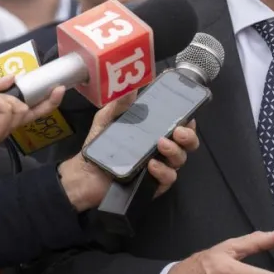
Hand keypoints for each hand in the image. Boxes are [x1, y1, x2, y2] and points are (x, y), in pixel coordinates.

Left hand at [0, 76, 63, 172]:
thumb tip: (15, 77)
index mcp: (2, 110)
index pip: (28, 103)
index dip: (43, 96)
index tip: (54, 85)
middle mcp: (7, 120)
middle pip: (35, 111)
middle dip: (49, 100)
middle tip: (58, 89)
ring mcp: (5, 127)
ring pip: (19, 107)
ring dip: (1, 99)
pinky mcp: (0, 132)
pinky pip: (7, 111)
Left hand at [60, 94, 199, 209]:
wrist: (85, 173)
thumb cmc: (100, 146)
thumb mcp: (107, 119)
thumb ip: (119, 104)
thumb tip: (132, 88)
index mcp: (155, 132)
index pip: (180, 126)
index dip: (188, 121)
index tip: (187, 115)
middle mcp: (162, 150)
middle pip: (187, 144)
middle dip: (189, 136)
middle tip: (178, 131)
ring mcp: (160, 168)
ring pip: (180, 160)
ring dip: (174, 151)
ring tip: (161, 144)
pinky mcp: (154, 185)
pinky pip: (168, 178)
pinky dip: (163, 171)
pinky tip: (152, 165)